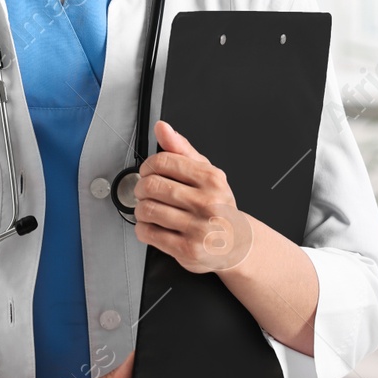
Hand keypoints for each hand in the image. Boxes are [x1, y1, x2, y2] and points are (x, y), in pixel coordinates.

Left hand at [133, 120, 255, 273]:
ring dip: (140, 210)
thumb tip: (162, 127)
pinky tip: (152, 226)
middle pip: (152, 185)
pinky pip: (149, 234)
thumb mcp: (205, 173)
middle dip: (141, 188)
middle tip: (145, 192)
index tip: (147, 172)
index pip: (164, 161)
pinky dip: (143, 229)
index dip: (148, 166)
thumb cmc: (217, 205)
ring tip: (148, 210)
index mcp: (211, 179)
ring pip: (148, 210)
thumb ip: (181, 149)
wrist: (236, 243)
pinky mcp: (187, 249)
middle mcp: (207, 203)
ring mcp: (198, 228)